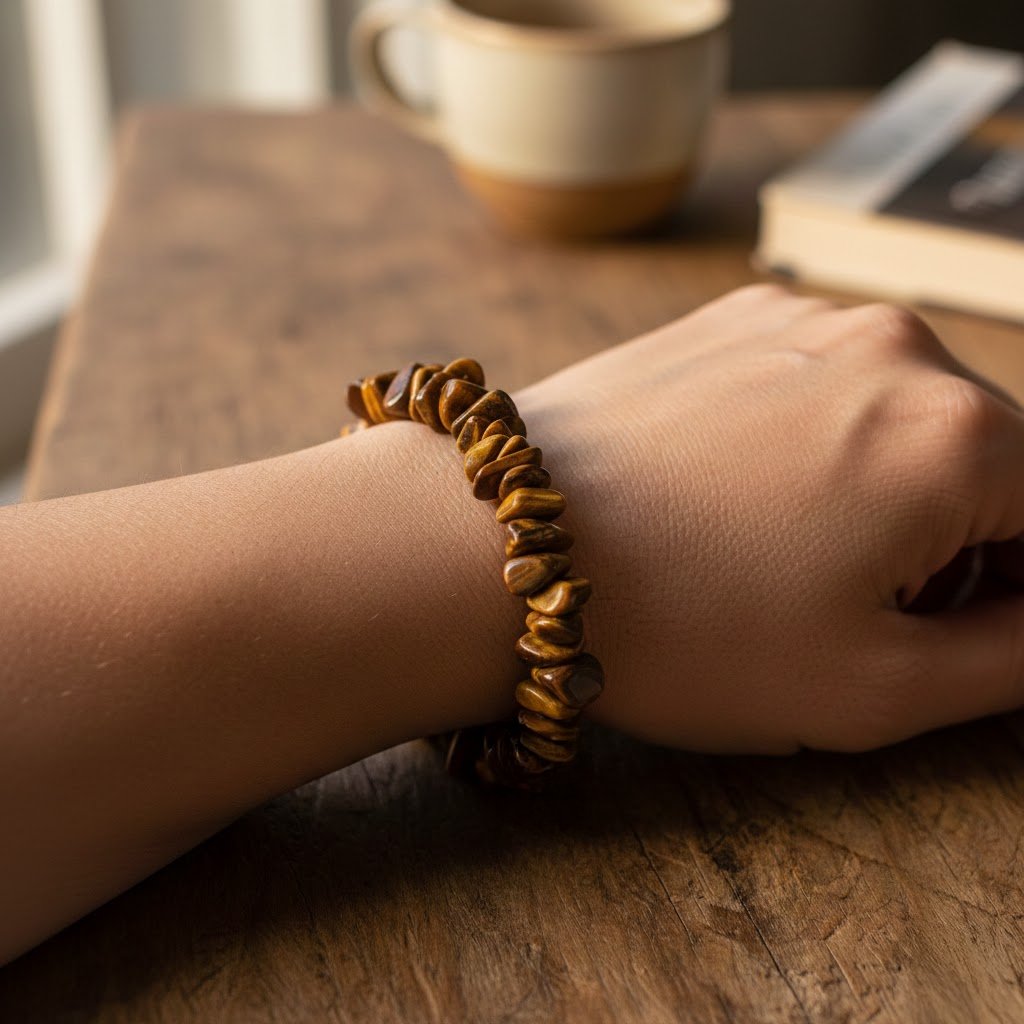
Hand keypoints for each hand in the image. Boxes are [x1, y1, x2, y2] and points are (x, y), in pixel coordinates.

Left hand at [517, 285, 1023, 753]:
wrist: (496, 544)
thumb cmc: (678, 628)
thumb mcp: (873, 687)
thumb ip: (1016, 654)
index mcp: (957, 433)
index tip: (975, 628)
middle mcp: (894, 344)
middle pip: (995, 457)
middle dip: (970, 541)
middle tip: (877, 613)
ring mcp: (804, 317)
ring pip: (909, 414)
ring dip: (894, 488)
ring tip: (796, 559)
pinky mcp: (734, 318)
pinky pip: (827, 381)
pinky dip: (825, 440)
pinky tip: (746, 499)